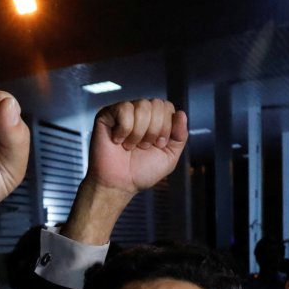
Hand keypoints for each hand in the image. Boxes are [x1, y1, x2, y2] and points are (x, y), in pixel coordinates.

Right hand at [61, 99, 188, 244]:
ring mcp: (123, 112)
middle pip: (157, 104)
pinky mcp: (107, 114)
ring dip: (139, 132)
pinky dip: (125, 130)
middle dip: (154, 130)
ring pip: (142, 106)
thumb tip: (181, 113)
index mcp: (155, 120)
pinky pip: (125, 109)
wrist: (119, 184)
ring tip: (131, 146)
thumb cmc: (141, 172)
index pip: (167, 107)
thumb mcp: (169, 157)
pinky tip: (118, 140)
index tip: (158, 145)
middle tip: (143, 146)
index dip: (166, 126)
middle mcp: (140, 113)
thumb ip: (180, 136)